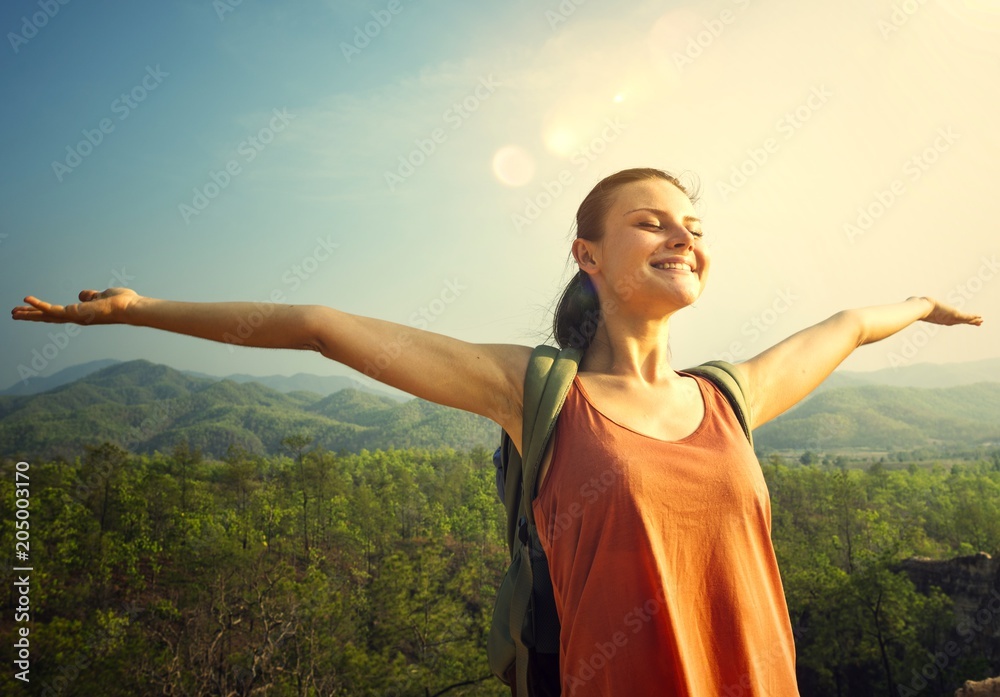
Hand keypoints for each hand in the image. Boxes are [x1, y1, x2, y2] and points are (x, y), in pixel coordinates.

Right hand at [11, 288, 139, 325]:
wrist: (131, 308)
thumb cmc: (122, 303)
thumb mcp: (102, 296)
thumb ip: (90, 296)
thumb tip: (81, 295)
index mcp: (82, 314)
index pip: (59, 314)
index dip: (44, 311)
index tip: (31, 309)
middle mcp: (76, 318)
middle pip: (48, 317)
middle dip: (31, 316)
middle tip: (14, 314)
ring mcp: (74, 317)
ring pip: (46, 315)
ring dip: (29, 314)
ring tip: (13, 312)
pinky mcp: (75, 314)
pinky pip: (52, 309)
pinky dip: (38, 305)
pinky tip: (26, 300)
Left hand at [912, 296, 983, 326]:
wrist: (921, 308)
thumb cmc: (917, 306)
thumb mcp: (918, 304)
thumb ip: (915, 302)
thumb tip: (910, 299)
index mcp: (939, 318)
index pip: (951, 321)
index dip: (958, 321)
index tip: (962, 321)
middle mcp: (946, 320)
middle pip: (960, 322)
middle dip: (969, 322)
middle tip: (978, 323)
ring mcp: (950, 318)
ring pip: (965, 320)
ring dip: (973, 320)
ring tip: (981, 321)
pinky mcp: (954, 315)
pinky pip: (966, 317)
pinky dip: (973, 317)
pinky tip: (979, 318)